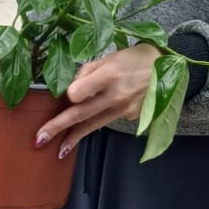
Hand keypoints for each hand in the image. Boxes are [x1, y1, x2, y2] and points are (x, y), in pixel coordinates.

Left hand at [34, 44, 161, 157]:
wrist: (169, 68)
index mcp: (108, 75)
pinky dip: (94, 126)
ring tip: (59, 151)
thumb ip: (87, 72)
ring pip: (92, 125)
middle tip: (39, 139)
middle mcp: (115, 95)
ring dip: (73, 138)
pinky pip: (106, 122)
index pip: (78, 93)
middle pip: (80, 114)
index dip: (70, 94)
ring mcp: (124, 109)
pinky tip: (82, 133)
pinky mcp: (131, 117)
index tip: (68, 95)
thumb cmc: (135, 58)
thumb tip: (71, 90)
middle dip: (58, 127)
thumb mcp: (110, 56)